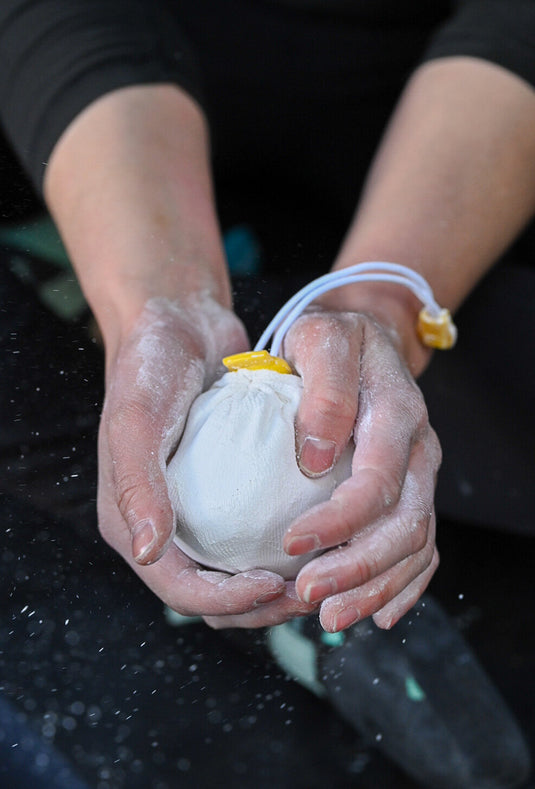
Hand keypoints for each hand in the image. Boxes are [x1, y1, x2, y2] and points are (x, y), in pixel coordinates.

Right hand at [97, 295, 293, 617]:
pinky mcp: (223, 494)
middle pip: (213, 595)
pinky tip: (322, 535)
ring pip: (238, 574)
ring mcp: (194, 513)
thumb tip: (149, 551)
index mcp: (132, 523)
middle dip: (261, 605)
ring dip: (278, 587)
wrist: (178, 324)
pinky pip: (253, 537)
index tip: (275, 584)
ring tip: (324, 569)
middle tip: (312, 588)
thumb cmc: (149, 367)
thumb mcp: (137, 419)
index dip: (227, 600)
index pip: (179, 588)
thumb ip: (138, 484)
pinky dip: (283, 549)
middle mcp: (163, 526)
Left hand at [281, 308, 440, 631]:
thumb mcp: (320, 337)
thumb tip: (316, 457)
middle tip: (306, 597)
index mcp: (397, 414)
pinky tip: (376, 614)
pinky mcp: (412, 492)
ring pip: (415, 546)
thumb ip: (324, 388)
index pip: (378, 481)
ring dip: (375, 588)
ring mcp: (420, 476)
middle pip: (405, 526)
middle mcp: (420, 451)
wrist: (365, 337)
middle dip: (357, 570)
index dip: (339, 521)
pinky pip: (422, 549)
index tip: (291, 544)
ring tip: (328, 616)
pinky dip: (403, 586)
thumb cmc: (332, 339)